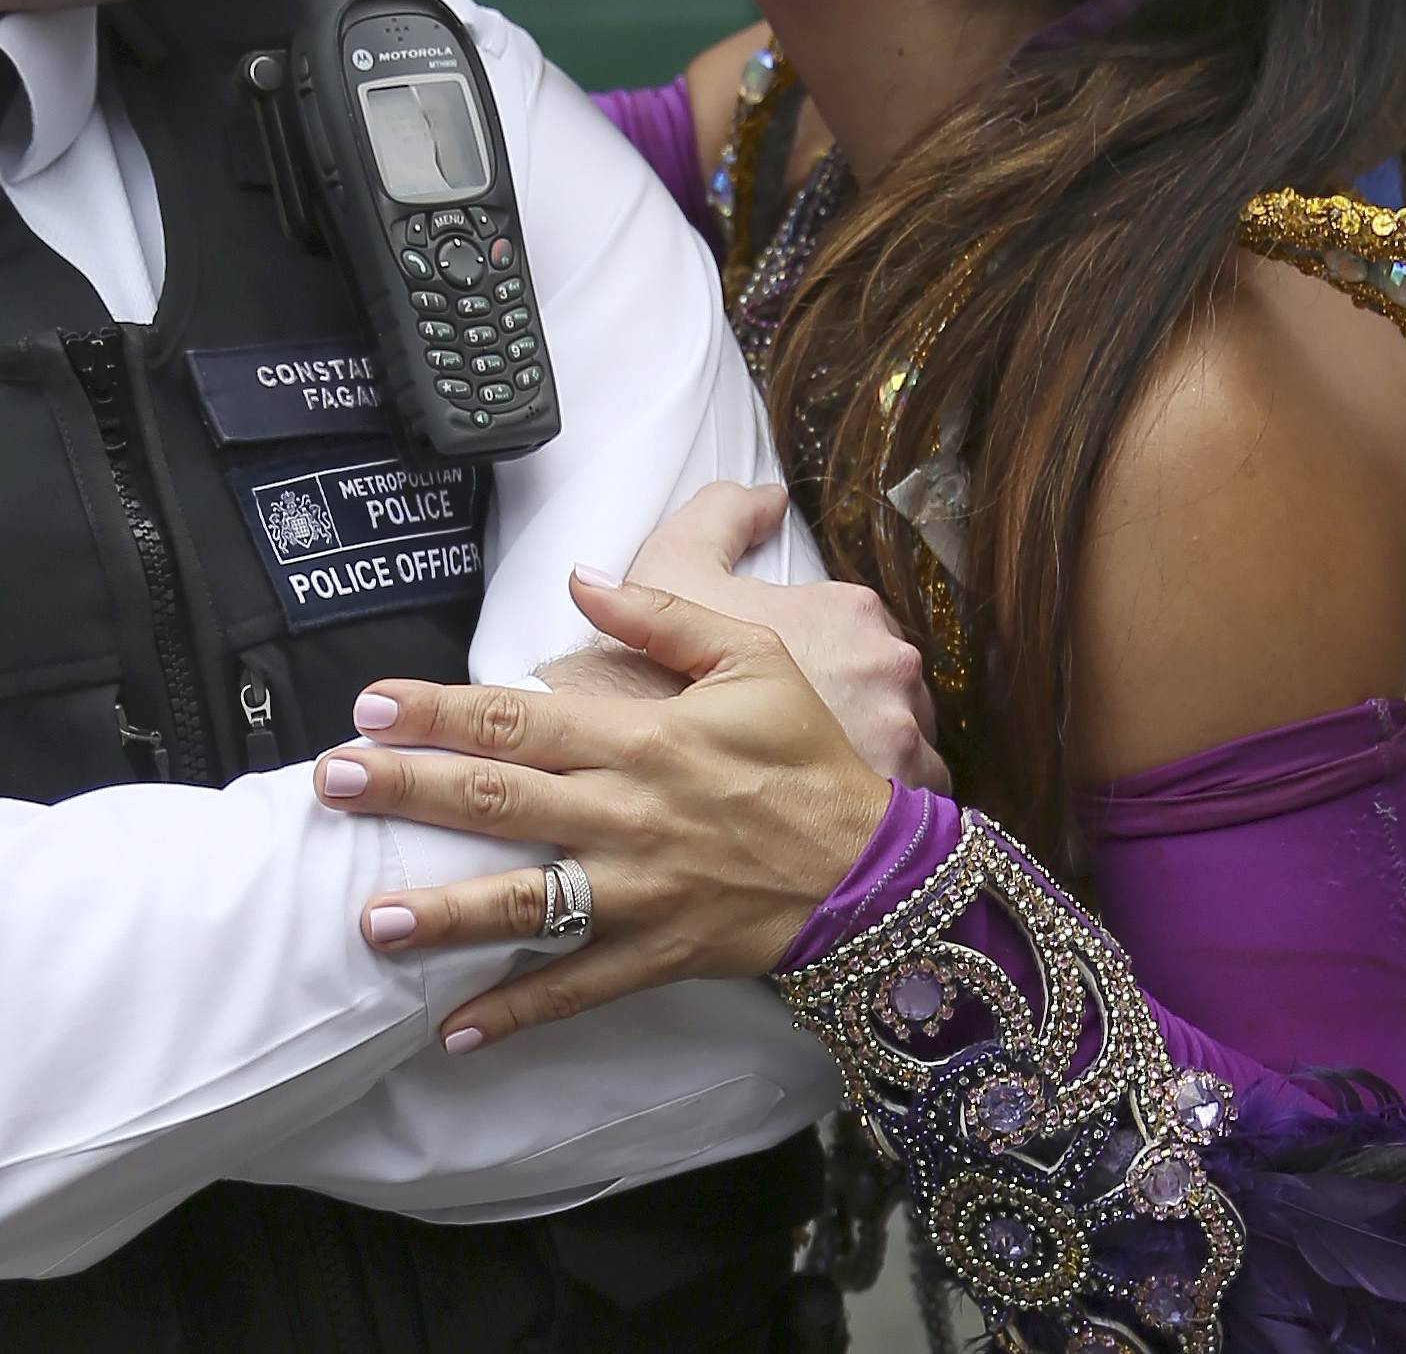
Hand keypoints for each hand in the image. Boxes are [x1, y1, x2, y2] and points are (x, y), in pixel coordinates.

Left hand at [316, 575, 892, 1049]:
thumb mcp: (751, 655)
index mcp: (642, 736)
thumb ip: (660, 616)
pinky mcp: (654, 952)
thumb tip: (581, 577)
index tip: (370, 704)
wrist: (870, 865)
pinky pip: (575, 989)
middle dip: (407, 790)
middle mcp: (626, 812)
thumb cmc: (806, 753)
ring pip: (525, 902)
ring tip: (370, 919)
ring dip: (443, 912)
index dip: (439, 709)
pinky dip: (514, 1014)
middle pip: (497, 797)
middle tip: (329, 784)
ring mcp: (636, 889)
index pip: (520, 716)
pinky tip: (451, 1032)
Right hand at [618, 480, 946, 791]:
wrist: (643, 763)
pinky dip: (886, 796)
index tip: (801, 683)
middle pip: (888, 684)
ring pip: (907, 737)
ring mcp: (901, 732)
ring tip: (821, 775)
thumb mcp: (676, 563)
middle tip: (806, 736)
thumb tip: (770, 497)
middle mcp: (888, 666)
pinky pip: (917, 789)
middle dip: (858, 704)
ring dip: (877, 750)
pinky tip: (840, 802)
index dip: (826, 656)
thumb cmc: (659, 667)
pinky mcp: (898, 791)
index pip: (861, 629)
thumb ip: (724, 517)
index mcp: (849, 612)